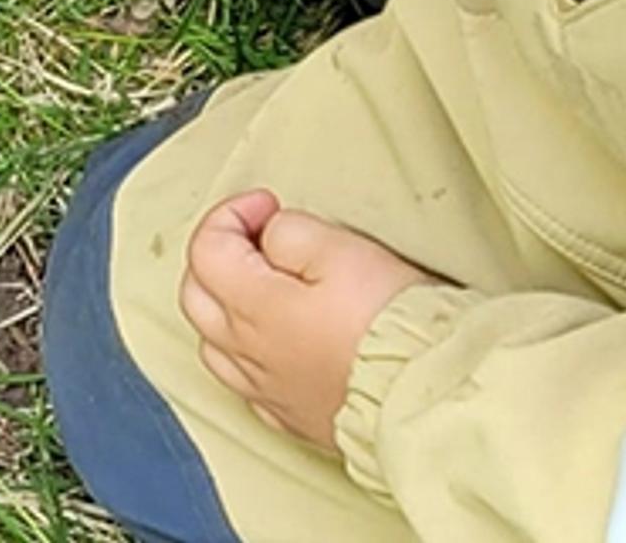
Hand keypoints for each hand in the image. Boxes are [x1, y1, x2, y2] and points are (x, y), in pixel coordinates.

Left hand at [180, 195, 439, 451]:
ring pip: (215, 346)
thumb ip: (290, 232)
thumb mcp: (340, 249)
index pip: (206, 248)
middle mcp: (250, 354)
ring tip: (263, 289)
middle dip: (217, 255)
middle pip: (196, 296)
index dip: (232, 214)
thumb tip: (270, 235)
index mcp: (253, 307)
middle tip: (257, 238)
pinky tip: (275, 346)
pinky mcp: (295, 419)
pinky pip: (249, 387)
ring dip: (225, 309)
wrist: (428, 393)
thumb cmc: (390, 322)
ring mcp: (269, 391)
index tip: (267, 205)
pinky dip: (250, 357)